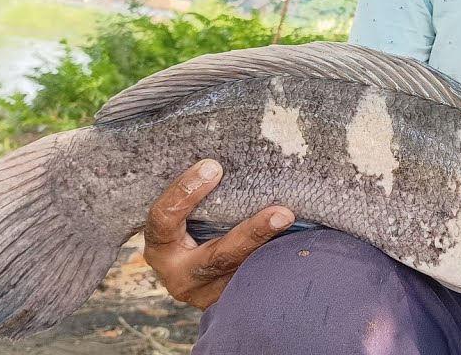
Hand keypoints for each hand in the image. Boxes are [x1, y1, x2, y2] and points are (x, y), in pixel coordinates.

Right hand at [143, 159, 293, 308]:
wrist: (188, 275)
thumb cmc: (185, 230)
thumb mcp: (181, 217)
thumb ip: (197, 197)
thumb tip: (224, 158)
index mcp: (160, 247)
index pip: (164, 218)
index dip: (185, 192)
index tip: (213, 166)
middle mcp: (180, 276)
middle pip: (218, 256)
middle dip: (253, 234)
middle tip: (283, 212)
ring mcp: (206, 295)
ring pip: (244, 274)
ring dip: (274, 251)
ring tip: (299, 229)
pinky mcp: (228, 304)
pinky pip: (257, 284)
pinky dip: (279, 263)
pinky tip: (300, 244)